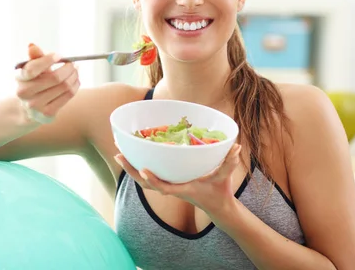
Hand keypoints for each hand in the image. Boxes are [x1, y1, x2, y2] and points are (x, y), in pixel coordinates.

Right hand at [14, 43, 79, 123]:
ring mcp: (36, 105)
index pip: (33, 68)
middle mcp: (25, 92)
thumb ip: (35, 57)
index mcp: (20, 77)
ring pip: (65, 86)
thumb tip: (32, 46)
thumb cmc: (34, 81)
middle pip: (55, 78)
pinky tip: (75, 81)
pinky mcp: (48, 113)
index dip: (47, 60)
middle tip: (73, 63)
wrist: (29, 108)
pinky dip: (75, 85)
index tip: (59, 56)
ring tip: (76, 70)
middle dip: (68, 68)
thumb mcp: (32, 68)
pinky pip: (68, 95)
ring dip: (74, 76)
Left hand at [114, 143, 241, 215]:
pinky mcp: (169, 183)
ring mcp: (169, 186)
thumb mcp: (224, 177)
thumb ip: (230, 162)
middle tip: (118, 155)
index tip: (143, 169)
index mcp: (183, 189)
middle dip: (131, 170)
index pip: (164, 187)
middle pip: (145, 183)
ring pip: (144, 181)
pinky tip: (134, 156)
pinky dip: (140, 167)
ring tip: (119, 153)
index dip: (153, 180)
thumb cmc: (220, 192)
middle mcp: (172, 188)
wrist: (218, 207)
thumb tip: (236, 147)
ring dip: (131, 168)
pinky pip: (150, 176)